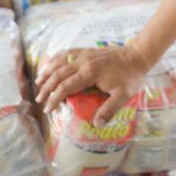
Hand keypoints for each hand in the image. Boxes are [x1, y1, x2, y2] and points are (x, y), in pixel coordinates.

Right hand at [34, 46, 150, 126]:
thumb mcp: (123, 95)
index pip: (66, 87)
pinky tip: (50, 64)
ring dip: (47, 72)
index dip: (55, 98)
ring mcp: (84, 54)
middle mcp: (83, 62)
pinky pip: (66, 52)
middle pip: (58, 74)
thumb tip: (97, 125)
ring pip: (59, 62)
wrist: (137, 56)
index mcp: (90, 73)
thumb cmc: (130, 77)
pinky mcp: (86, 50)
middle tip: (40, 100)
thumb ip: (109, 110)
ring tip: (38, 83)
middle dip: (47, 88)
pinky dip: (55, 58)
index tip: (48, 109)